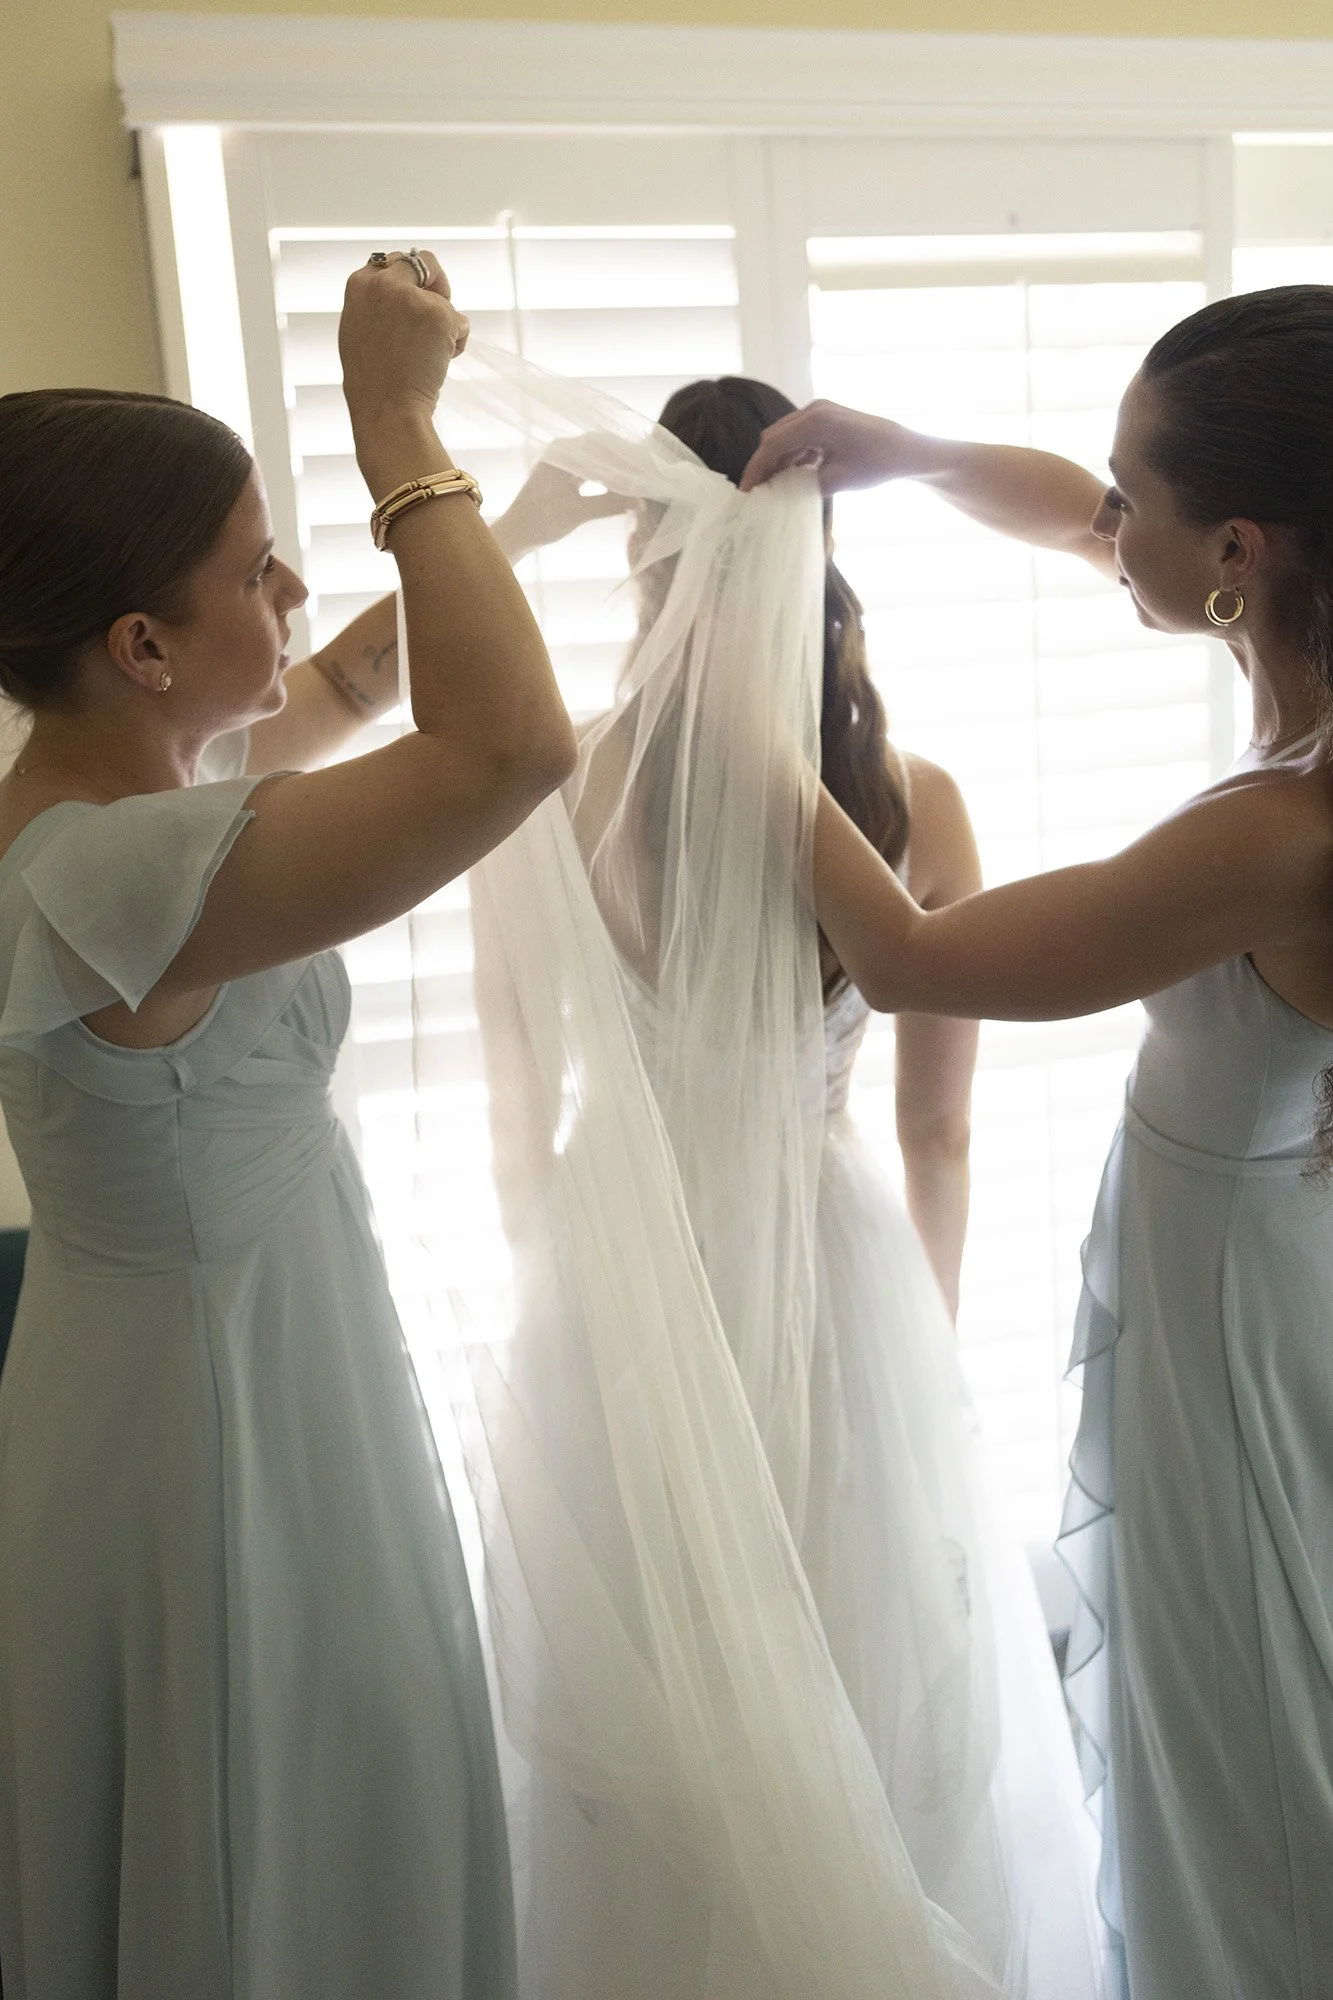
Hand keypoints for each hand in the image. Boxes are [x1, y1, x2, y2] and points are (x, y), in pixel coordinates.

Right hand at [339, 250, 470, 430]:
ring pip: (445, 299)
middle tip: (437, 315)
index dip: (409, 282)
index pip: (393, 263)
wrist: (386, 408)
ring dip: (444, 325)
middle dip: (436, 284)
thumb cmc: (372, 380)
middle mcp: (384, 283)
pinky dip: (456, 343)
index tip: (413, 302)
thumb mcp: (359, 328)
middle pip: (423, 261)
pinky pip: (461, 322)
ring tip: (426, 356)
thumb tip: (400, 288)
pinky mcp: (439, 314)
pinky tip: (438, 362)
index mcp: (359, 284)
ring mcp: (412, 297)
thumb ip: (377, 303)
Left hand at [491, 460, 631, 564]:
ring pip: (596, 462)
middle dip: (622, 463)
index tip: (644, 467)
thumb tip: (641, 502)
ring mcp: (561, 464)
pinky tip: (619, 488)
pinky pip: (590, 472)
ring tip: (636, 482)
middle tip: (645, 475)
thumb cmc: (540, 521)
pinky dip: (605, 479)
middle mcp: (561, 453)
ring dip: (614, 471)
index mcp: (561, 453)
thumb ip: (610, 505)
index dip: (624, 455)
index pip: (601, 445)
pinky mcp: (562, 477)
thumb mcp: (578, 513)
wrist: (515, 535)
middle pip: (600, 451)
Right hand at [739, 401, 927, 494]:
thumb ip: (803, 485)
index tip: (746, 491)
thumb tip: (779, 494)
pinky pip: (800, 436)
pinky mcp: (828, 419)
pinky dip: (792, 455)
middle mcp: (815, 410)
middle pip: (774, 437)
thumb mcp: (836, 481)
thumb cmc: (876, 464)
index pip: (773, 444)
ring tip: (770, 488)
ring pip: (786, 437)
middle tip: (756, 492)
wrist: (906, 450)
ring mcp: (821, 412)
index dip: (756, 468)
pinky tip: (791, 476)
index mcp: (816, 420)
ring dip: (778, 460)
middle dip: (763, 464)